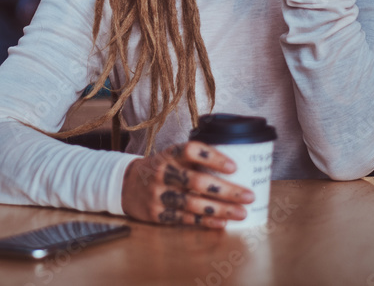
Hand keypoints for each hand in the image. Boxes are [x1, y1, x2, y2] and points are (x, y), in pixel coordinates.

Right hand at [120, 141, 253, 228]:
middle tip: (248, 196)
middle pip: (197, 181)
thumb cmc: (159, 169)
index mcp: (169, 154)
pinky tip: (221, 222)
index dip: (213, 157)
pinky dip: (204, 221)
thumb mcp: (170, 156)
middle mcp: (163, 172)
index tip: (234, 167)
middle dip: (226, 190)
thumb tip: (234, 167)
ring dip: (220, 209)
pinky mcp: (156, 213)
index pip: (191, 150)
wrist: (125, 185)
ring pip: (192, 203)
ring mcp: (158, 194)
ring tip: (241, 212)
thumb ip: (193, 160)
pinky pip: (184, 218)